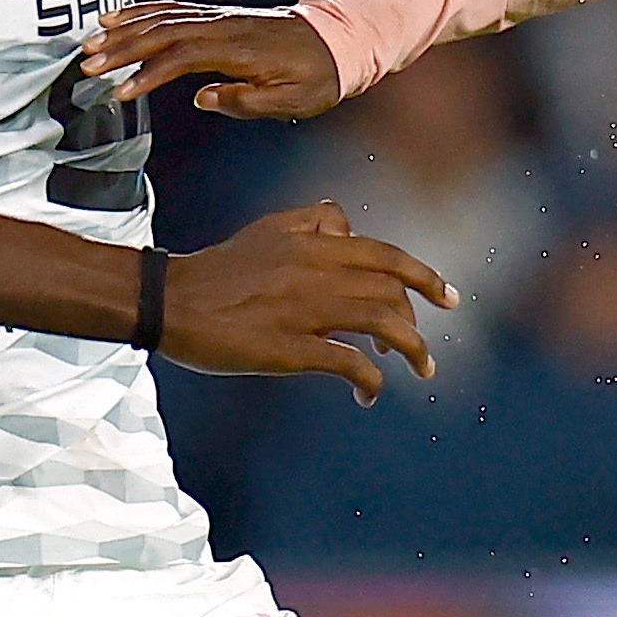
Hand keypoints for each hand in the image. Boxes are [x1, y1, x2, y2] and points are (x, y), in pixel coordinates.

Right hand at [82, 3, 343, 120]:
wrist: (338, 42)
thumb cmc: (317, 76)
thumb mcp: (291, 100)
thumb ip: (245, 100)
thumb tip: (203, 98)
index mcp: (240, 49)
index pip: (183, 56)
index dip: (149, 73)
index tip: (122, 90)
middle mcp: (224, 26)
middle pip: (163, 32)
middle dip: (123, 47)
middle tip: (89, 64)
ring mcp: (219, 16)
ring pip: (163, 17)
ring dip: (125, 29)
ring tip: (92, 42)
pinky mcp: (218, 15)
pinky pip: (173, 8)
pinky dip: (143, 11)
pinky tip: (120, 17)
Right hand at [156, 202, 455, 401]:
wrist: (169, 299)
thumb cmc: (217, 270)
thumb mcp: (268, 229)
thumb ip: (310, 222)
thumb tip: (346, 222)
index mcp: (313, 243)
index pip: (386, 254)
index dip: (424, 276)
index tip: (448, 297)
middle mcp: (316, 270)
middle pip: (391, 291)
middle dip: (417, 321)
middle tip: (421, 351)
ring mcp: (305, 309)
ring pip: (383, 322)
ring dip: (412, 350)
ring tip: (419, 371)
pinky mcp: (289, 347)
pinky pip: (349, 362)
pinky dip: (371, 380)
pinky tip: (367, 394)